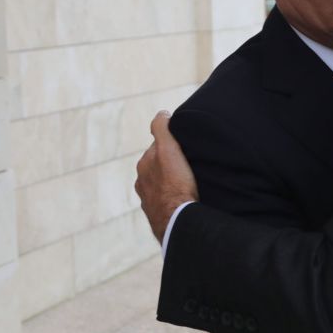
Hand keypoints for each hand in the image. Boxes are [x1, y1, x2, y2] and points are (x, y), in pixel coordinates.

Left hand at [135, 111, 198, 241]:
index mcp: (144, 165)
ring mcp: (148, 200)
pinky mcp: (158, 216)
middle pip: (159, 167)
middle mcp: (142, 182)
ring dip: (172, 183)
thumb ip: (162, 129)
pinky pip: (166, 202)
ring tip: (189, 183)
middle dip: (170, 164)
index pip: (158, 147)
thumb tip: (162, 113)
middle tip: (190, 165)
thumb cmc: (175, 184)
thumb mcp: (169, 149)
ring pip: (161, 185)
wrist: (177, 220)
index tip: (186, 147)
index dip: (172, 145)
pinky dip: (173, 198)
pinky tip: (184, 199)